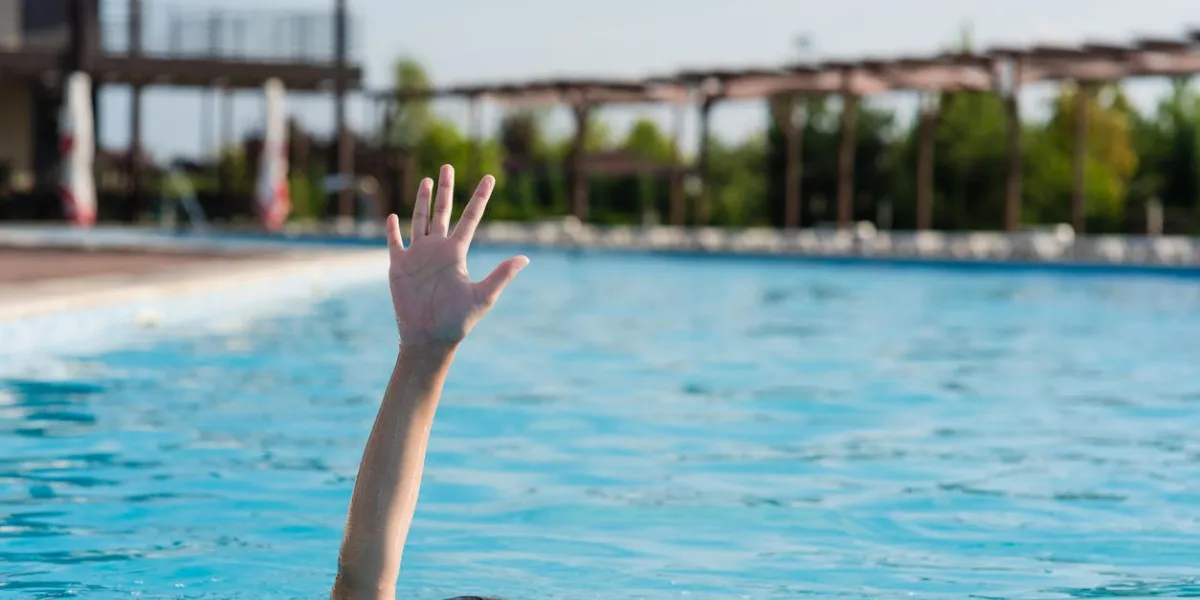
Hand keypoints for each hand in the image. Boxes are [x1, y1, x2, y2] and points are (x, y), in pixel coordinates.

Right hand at [386, 165, 528, 347]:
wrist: (429, 338)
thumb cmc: (457, 321)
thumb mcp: (483, 296)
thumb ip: (501, 275)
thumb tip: (525, 258)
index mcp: (457, 253)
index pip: (470, 218)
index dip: (479, 198)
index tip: (489, 178)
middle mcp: (438, 250)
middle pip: (443, 211)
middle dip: (445, 189)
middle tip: (447, 166)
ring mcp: (417, 256)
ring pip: (419, 220)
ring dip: (422, 200)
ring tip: (426, 179)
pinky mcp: (398, 266)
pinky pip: (394, 242)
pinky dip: (392, 229)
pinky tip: (392, 216)